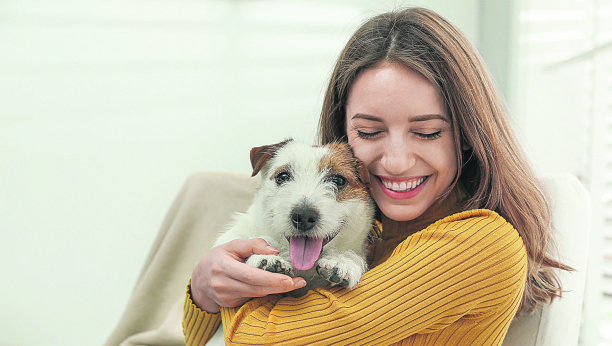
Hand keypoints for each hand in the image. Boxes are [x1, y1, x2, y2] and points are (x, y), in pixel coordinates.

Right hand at [190, 238, 306, 312]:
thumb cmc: (218, 258)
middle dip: (279, 286)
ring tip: (294, 283)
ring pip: (256, 294)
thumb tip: (274, 251)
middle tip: (298, 283)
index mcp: (223, 266)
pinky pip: (252, 298)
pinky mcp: (230, 304)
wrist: (200, 278)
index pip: (250, 275)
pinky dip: (265, 292)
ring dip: (276, 290)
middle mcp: (223, 284)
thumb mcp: (232, 245)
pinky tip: (276, 287)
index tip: (288, 279)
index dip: (270, 279)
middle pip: (256, 288)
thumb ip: (253, 245)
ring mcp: (226, 296)